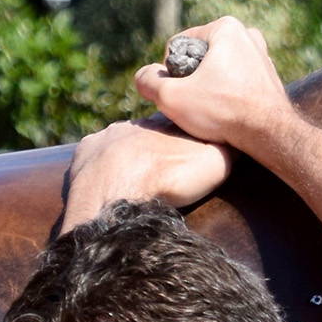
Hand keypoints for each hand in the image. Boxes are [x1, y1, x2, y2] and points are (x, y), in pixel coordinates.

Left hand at [62, 118, 231, 229]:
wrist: (118, 199)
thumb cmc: (169, 178)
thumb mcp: (215, 162)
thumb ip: (226, 148)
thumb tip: (238, 138)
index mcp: (164, 122)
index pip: (177, 122)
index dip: (184, 136)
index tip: (188, 151)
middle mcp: (134, 124)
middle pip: (147, 132)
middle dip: (154, 146)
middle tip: (162, 170)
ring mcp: (104, 138)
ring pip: (118, 143)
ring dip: (127, 157)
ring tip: (134, 181)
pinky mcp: (83, 156)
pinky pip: (92, 157)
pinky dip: (100, 168)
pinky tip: (108, 184)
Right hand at [133, 14, 291, 153]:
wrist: (270, 134)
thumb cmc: (222, 111)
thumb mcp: (171, 97)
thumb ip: (147, 81)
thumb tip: (144, 76)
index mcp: (226, 27)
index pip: (178, 46)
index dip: (171, 72)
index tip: (181, 92)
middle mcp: (247, 34)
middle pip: (198, 57)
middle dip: (190, 79)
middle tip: (194, 104)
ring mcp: (260, 54)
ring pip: (215, 70)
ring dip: (207, 87)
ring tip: (210, 110)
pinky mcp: (267, 75)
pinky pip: (233, 81)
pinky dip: (226, 94)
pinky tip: (226, 113)